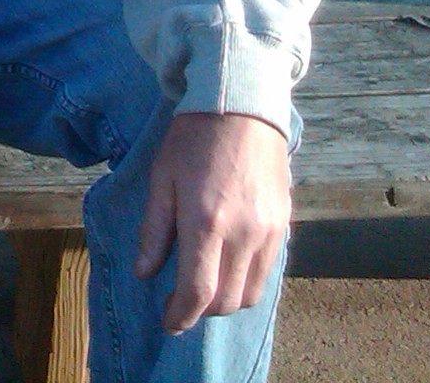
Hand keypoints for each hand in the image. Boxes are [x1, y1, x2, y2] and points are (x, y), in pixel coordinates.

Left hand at [134, 111, 289, 334]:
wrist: (241, 107)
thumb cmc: (193, 139)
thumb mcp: (162, 179)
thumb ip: (154, 230)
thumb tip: (145, 273)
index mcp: (206, 221)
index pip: (198, 291)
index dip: (181, 315)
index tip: (168, 322)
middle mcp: (243, 233)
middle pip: (226, 300)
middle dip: (201, 311)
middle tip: (181, 303)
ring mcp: (269, 231)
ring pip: (250, 292)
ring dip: (225, 300)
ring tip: (204, 286)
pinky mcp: (285, 225)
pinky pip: (267, 272)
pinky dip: (246, 282)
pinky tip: (228, 268)